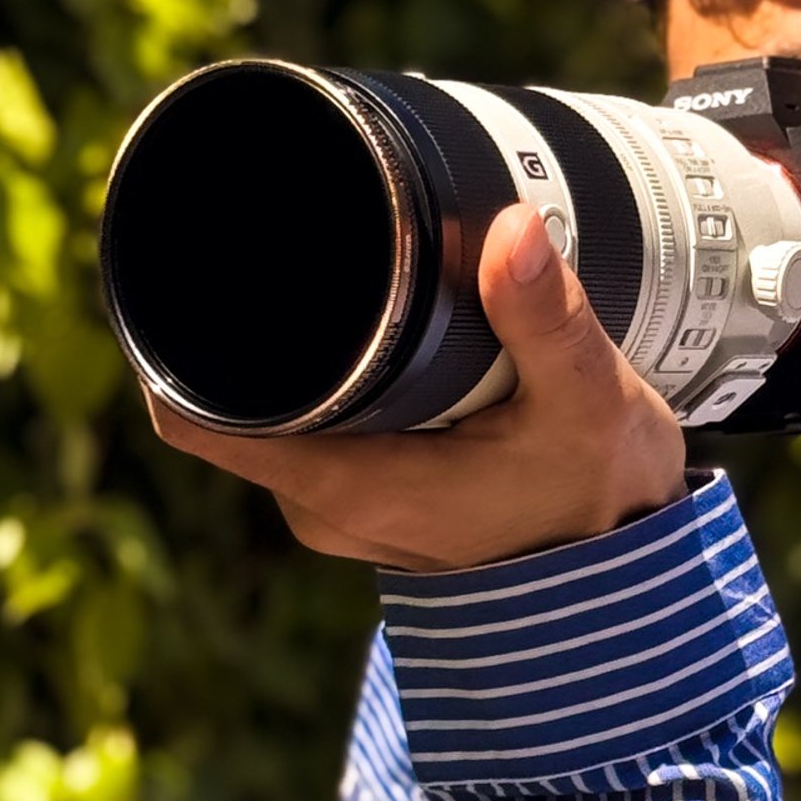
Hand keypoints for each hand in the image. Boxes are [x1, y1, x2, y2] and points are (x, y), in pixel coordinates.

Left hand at [148, 206, 687, 570]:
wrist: (634, 581)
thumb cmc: (601, 499)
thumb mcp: (587, 401)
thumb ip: (546, 317)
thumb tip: (509, 227)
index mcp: (346, 486)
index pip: (192, 410)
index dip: (166, 325)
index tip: (186, 240)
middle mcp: (324, 508)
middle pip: (227, 394)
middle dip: (240, 314)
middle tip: (280, 219)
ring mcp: (343, 509)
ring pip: (271, 411)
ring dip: (287, 347)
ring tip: (333, 264)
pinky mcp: (370, 502)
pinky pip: (309, 429)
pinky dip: (323, 380)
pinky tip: (367, 329)